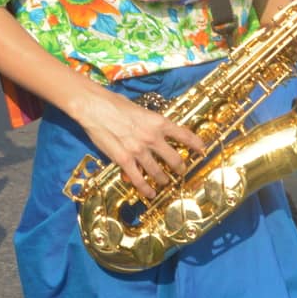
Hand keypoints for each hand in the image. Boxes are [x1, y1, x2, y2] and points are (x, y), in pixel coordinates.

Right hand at [76, 87, 207, 200]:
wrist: (94, 107)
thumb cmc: (115, 103)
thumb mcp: (140, 109)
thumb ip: (150, 123)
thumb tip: (156, 130)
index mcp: (158, 122)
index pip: (184, 134)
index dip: (196, 143)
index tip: (202, 150)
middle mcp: (152, 137)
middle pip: (174, 158)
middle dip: (180, 167)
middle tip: (181, 171)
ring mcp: (138, 150)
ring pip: (157, 172)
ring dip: (163, 179)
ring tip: (165, 182)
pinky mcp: (124, 160)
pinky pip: (138, 179)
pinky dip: (145, 188)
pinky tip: (150, 193)